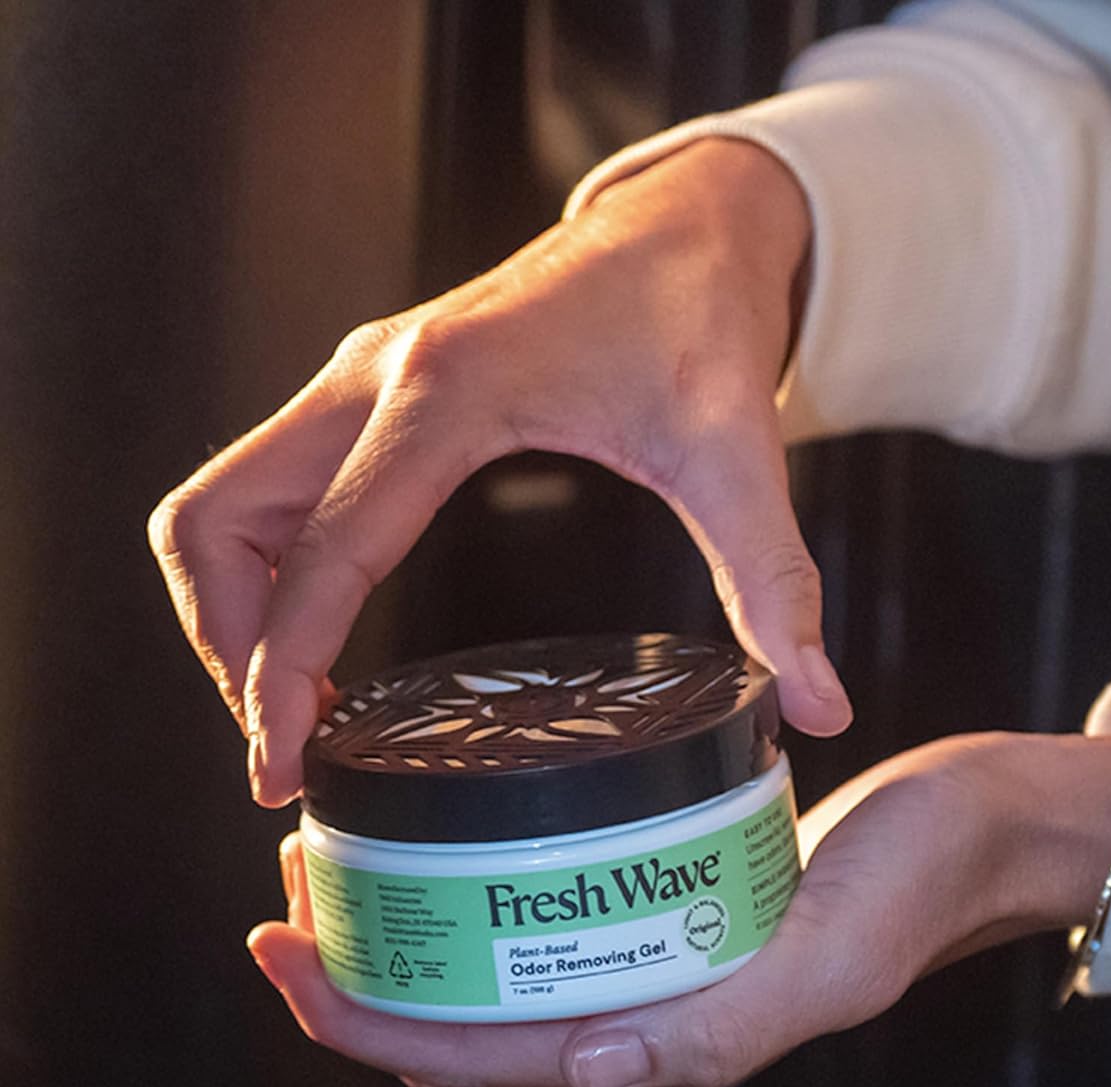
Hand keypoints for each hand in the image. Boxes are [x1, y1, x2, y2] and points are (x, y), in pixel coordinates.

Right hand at [147, 139, 847, 808]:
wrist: (682, 228)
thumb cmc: (698, 320)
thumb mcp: (739, 456)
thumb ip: (775, 585)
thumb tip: (821, 707)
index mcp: (447, 395)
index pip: (322, 553)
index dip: (284, 673)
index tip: (282, 763)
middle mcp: (375, 377)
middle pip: (216, 521)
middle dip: (227, 648)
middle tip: (279, 749)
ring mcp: (361, 378)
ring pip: (221, 501)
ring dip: (228, 608)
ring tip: (286, 707)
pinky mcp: (371, 390)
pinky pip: (264, 484)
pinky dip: (261, 566)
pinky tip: (313, 632)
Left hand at [246, 733, 1110, 1086]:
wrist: (980, 824)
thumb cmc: (922, 883)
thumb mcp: (835, 955)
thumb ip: (727, 1026)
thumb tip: (595, 1066)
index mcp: (678, 1045)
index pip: (492, 1060)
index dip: (374, 1026)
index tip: (289, 956)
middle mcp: (654, 1012)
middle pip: (475, 1025)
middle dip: (363, 981)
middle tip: (286, 896)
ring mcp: (660, 961)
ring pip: (504, 975)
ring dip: (412, 937)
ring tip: (340, 869)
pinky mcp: (674, 907)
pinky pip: (555, 922)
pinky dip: (482, 896)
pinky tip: (451, 842)